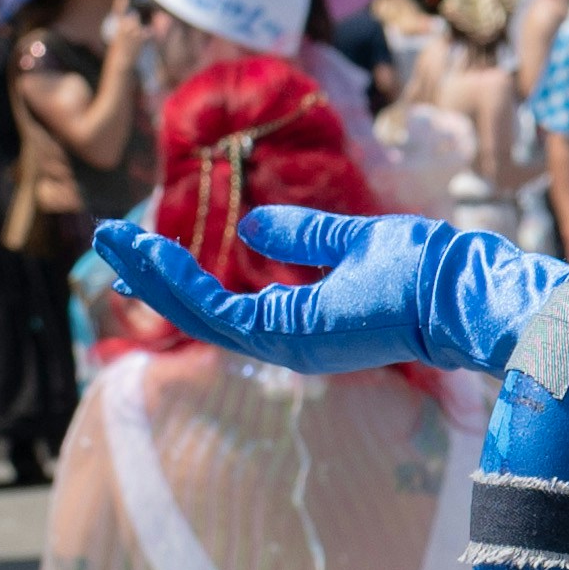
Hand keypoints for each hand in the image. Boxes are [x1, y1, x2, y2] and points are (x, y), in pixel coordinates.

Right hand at [92, 203, 563, 378]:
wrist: (460, 291)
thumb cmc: (425, 269)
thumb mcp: (352, 241)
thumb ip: (305, 235)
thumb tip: (255, 226)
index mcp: (303, 319)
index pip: (227, 304)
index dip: (184, 278)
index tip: (146, 247)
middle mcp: (287, 339)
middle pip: (200, 311)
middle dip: (152, 276)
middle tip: (108, 240)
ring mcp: (285, 343)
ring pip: (197, 314)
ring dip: (151, 276)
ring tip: (111, 240)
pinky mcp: (286, 339)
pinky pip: (216, 311)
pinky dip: (178, 283)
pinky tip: (149, 253)